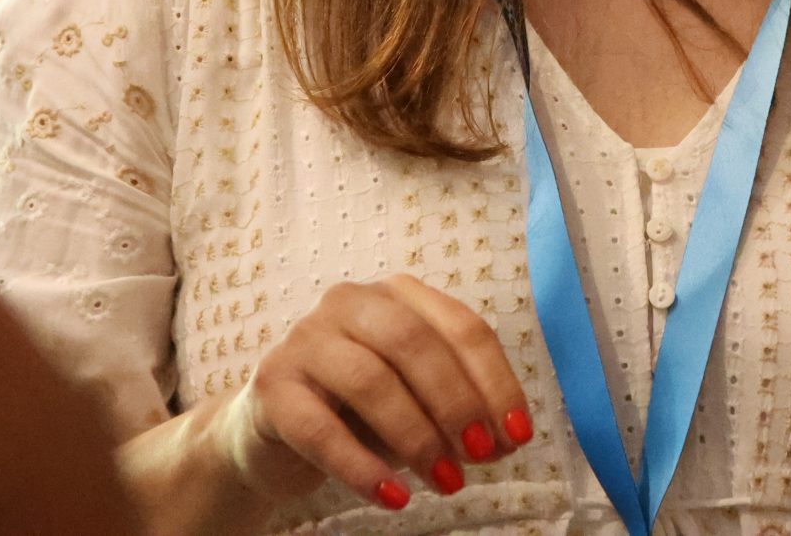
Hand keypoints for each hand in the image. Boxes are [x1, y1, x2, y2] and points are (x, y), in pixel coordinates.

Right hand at [202, 276, 532, 510]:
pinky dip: (362, 467)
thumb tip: (503, 440)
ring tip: (446, 482)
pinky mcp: (272, 385)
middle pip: (415, 343)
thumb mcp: (417, 402)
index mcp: (399, 295)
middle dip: (456, 403)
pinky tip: (393, 496)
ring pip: (369, 380)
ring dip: (416, 436)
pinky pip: (320, 429)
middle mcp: (351, 302)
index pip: (461, 327)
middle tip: (480, 455)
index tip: (518, 434)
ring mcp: (306, 339)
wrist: (272, 433)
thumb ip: (458, 411)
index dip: (495, 381)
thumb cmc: (358, 411)